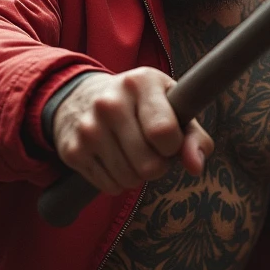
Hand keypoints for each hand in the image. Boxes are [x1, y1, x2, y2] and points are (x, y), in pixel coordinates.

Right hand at [52, 68, 213, 194]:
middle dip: (158, 165)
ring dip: (138, 175)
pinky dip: (118, 181)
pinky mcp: (73, 151)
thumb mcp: (171, 106)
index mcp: (140, 83)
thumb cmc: (140, 104)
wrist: (81, 96)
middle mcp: (110, 103)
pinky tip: (114, 159)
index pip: (164, 132)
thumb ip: (194, 136)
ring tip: (132, 153)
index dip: (173, 147)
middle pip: (149, 165)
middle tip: (150, 149)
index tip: (168, 140)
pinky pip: (110, 187)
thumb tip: (196, 166)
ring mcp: (88, 128)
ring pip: (130, 179)